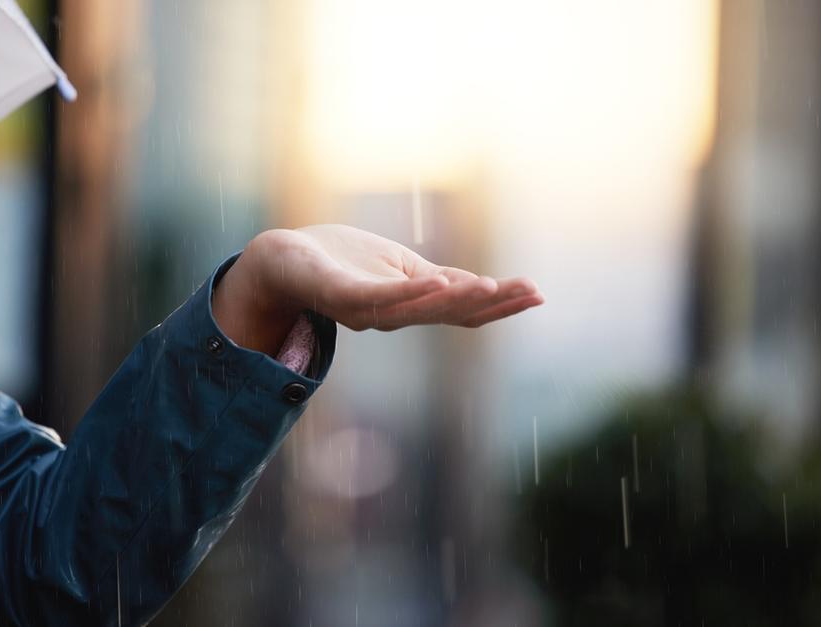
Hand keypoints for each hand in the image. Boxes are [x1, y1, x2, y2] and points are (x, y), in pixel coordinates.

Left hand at [212, 224, 543, 354]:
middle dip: (493, 305)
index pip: (461, 310)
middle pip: (449, 315)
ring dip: (458, 301)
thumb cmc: (339, 261)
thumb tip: (477, 286)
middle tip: (533, 293)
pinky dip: (410, 293)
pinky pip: (379, 298)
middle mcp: (392, 316)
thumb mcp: (396, 267)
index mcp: (409, 307)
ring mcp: (365, 310)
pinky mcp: (340, 295)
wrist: (281, 259)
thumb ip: (431, 281)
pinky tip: (437, 282)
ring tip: (494, 288)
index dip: (500, 305)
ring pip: (419, 311)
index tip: (539, 293)